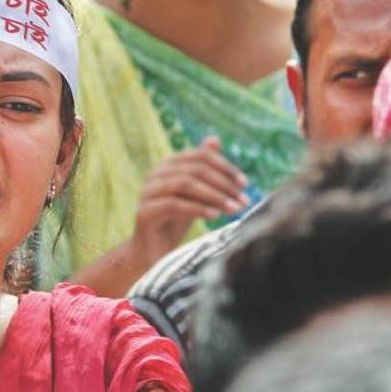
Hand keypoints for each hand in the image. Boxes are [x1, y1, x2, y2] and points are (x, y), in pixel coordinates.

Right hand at [128, 136, 249, 264]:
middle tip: (243, 200)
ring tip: (234, 209)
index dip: (225, 167)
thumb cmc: (175, 221)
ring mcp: (148, 192)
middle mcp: (156, 174)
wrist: (152, 252)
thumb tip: (214, 139)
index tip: (245, 184)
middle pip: (194, 169)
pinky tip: (215, 216)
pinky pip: (174, 204)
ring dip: (215, 196)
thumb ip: (203, 171)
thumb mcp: (194, 194)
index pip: (200, 156)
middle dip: (223, 184)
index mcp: (168, 165)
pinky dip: (197, 208)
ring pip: (185, 184)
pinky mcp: (145, 212)